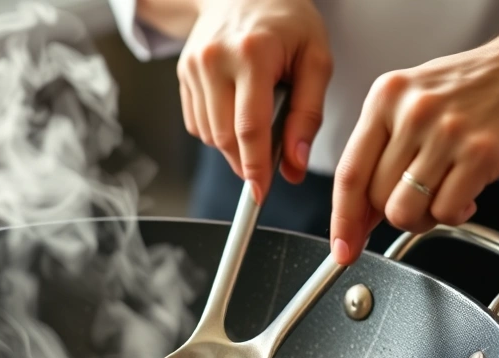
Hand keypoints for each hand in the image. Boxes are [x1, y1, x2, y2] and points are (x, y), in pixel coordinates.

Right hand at [177, 0, 331, 202]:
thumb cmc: (287, 23)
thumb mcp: (315, 60)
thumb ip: (309, 114)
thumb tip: (295, 164)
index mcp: (253, 53)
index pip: (249, 126)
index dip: (256, 166)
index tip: (261, 193)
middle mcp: (215, 59)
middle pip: (223, 137)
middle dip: (245, 163)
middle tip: (266, 170)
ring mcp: (193, 66)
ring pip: (208, 134)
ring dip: (232, 147)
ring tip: (256, 126)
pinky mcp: (182, 73)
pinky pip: (196, 123)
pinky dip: (217, 131)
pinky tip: (236, 112)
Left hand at [329, 23, 498, 264]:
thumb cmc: (478, 88)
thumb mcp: (415, 102)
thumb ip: (382, 150)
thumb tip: (358, 214)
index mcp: (386, 98)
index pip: (349, 173)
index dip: (343, 219)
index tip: (343, 248)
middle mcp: (412, 111)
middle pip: (376, 198)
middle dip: (394, 214)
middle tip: (420, 203)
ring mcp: (447, 132)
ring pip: (405, 210)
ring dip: (423, 218)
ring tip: (444, 196)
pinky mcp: (482, 153)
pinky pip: (446, 211)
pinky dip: (455, 214)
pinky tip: (468, 193)